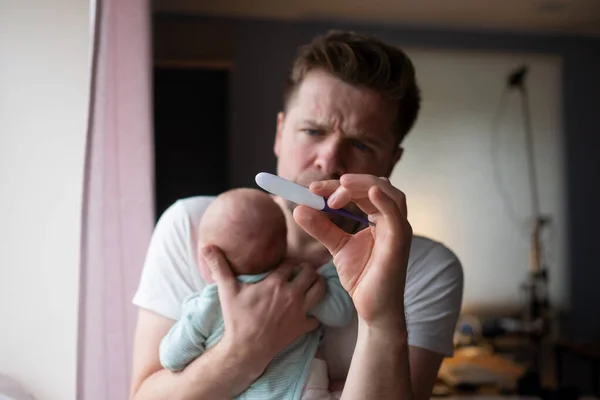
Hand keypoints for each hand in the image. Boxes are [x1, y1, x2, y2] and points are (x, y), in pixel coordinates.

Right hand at [200, 245, 325, 370]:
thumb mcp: (227, 290)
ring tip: (309, 283)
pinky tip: (308, 311)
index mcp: (276, 283)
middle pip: (310, 273)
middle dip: (307, 269)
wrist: (245, 349)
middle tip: (301, 270)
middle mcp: (291, 295)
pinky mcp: (302, 327)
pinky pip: (317, 317)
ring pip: (320, 290)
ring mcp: (299, 311)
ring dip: (317, 285)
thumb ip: (219, 267)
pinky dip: (315, 313)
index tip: (286, 263)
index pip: (291, 262)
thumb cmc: (236, 319)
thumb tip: (207, 247)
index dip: (289, 260)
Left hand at [293, 174, 411, 329]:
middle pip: (375, 186)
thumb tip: (299, 209)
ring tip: (339, 186)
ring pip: (389, 193)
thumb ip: (321, 227)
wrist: (372, 309)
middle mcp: (391, 220)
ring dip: (363, 185)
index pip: (361, 191)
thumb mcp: (336, 247)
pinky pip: (395, 215)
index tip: (312, 189)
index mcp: (379, 218)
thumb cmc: (362, 278)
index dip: (336, 186)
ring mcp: (398, 230)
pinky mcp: (399, 242)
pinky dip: (384, 200)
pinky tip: (370, 193)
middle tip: (317, 190)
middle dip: (347, 184)